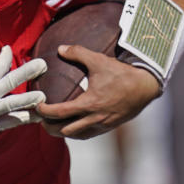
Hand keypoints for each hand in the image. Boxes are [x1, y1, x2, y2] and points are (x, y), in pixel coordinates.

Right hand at [0, 34, 46, 145]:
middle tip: (43, 64)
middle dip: (29, 71)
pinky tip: (33, 118)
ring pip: (16, 104)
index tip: (8, 50)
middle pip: (13, 81)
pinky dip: (22, 119)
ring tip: (44, 96)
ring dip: (31, 99)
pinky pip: (10, 123)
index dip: (5, 55)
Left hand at [36, 44, 161, 138]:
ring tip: (53, 124)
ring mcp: (103, 125)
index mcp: (89, 104)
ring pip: (77, 135)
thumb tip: (60, 48)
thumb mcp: (99, 60)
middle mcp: (95, 118)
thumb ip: (78, 53)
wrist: (146, 87)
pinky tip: (72, 125)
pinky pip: (89, 134)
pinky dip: (77, 132)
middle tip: (40, 119)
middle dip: (49, 127)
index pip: (59, 113)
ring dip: (62, 131)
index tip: (37, 105)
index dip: (44, 111)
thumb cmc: (122, 74)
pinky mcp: (109, 126)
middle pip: (64, 131)